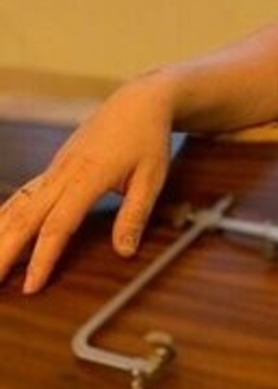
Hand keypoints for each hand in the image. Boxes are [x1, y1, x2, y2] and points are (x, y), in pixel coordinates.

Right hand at [0, 77, 174, 294]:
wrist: (137, 102)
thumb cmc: (147, 139)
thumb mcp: (152, 177)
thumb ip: (135, 215)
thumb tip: (124, 253)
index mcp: (87, 177)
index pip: (58, 225)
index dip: (42, 257)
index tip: (30, 286)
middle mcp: (62, 173)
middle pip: (25, 217)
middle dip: (4, 251)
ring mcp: (54, 169)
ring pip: (17, 205)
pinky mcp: (52, 168)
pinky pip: (22, 195)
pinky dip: (5, 215)